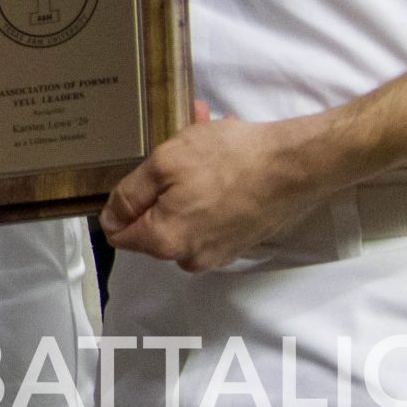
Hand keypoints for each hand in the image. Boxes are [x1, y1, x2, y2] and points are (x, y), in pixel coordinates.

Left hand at [101, 104, 332, 270]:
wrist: (294, 167)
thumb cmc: (229, 159)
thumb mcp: (163, 164)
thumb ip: (130, 195)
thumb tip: (111, 218)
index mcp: (164, 242)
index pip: (118, 234)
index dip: (119, 203)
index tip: (139, 177)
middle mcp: (190, 257)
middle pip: (152, 224)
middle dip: (158, 189)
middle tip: (173, 153)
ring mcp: (217, 252)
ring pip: (183, 216)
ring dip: (185, 185)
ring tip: (201, 149)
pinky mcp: (239, 242)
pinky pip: (209, 216)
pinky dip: (209, 192)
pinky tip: (221, 162)